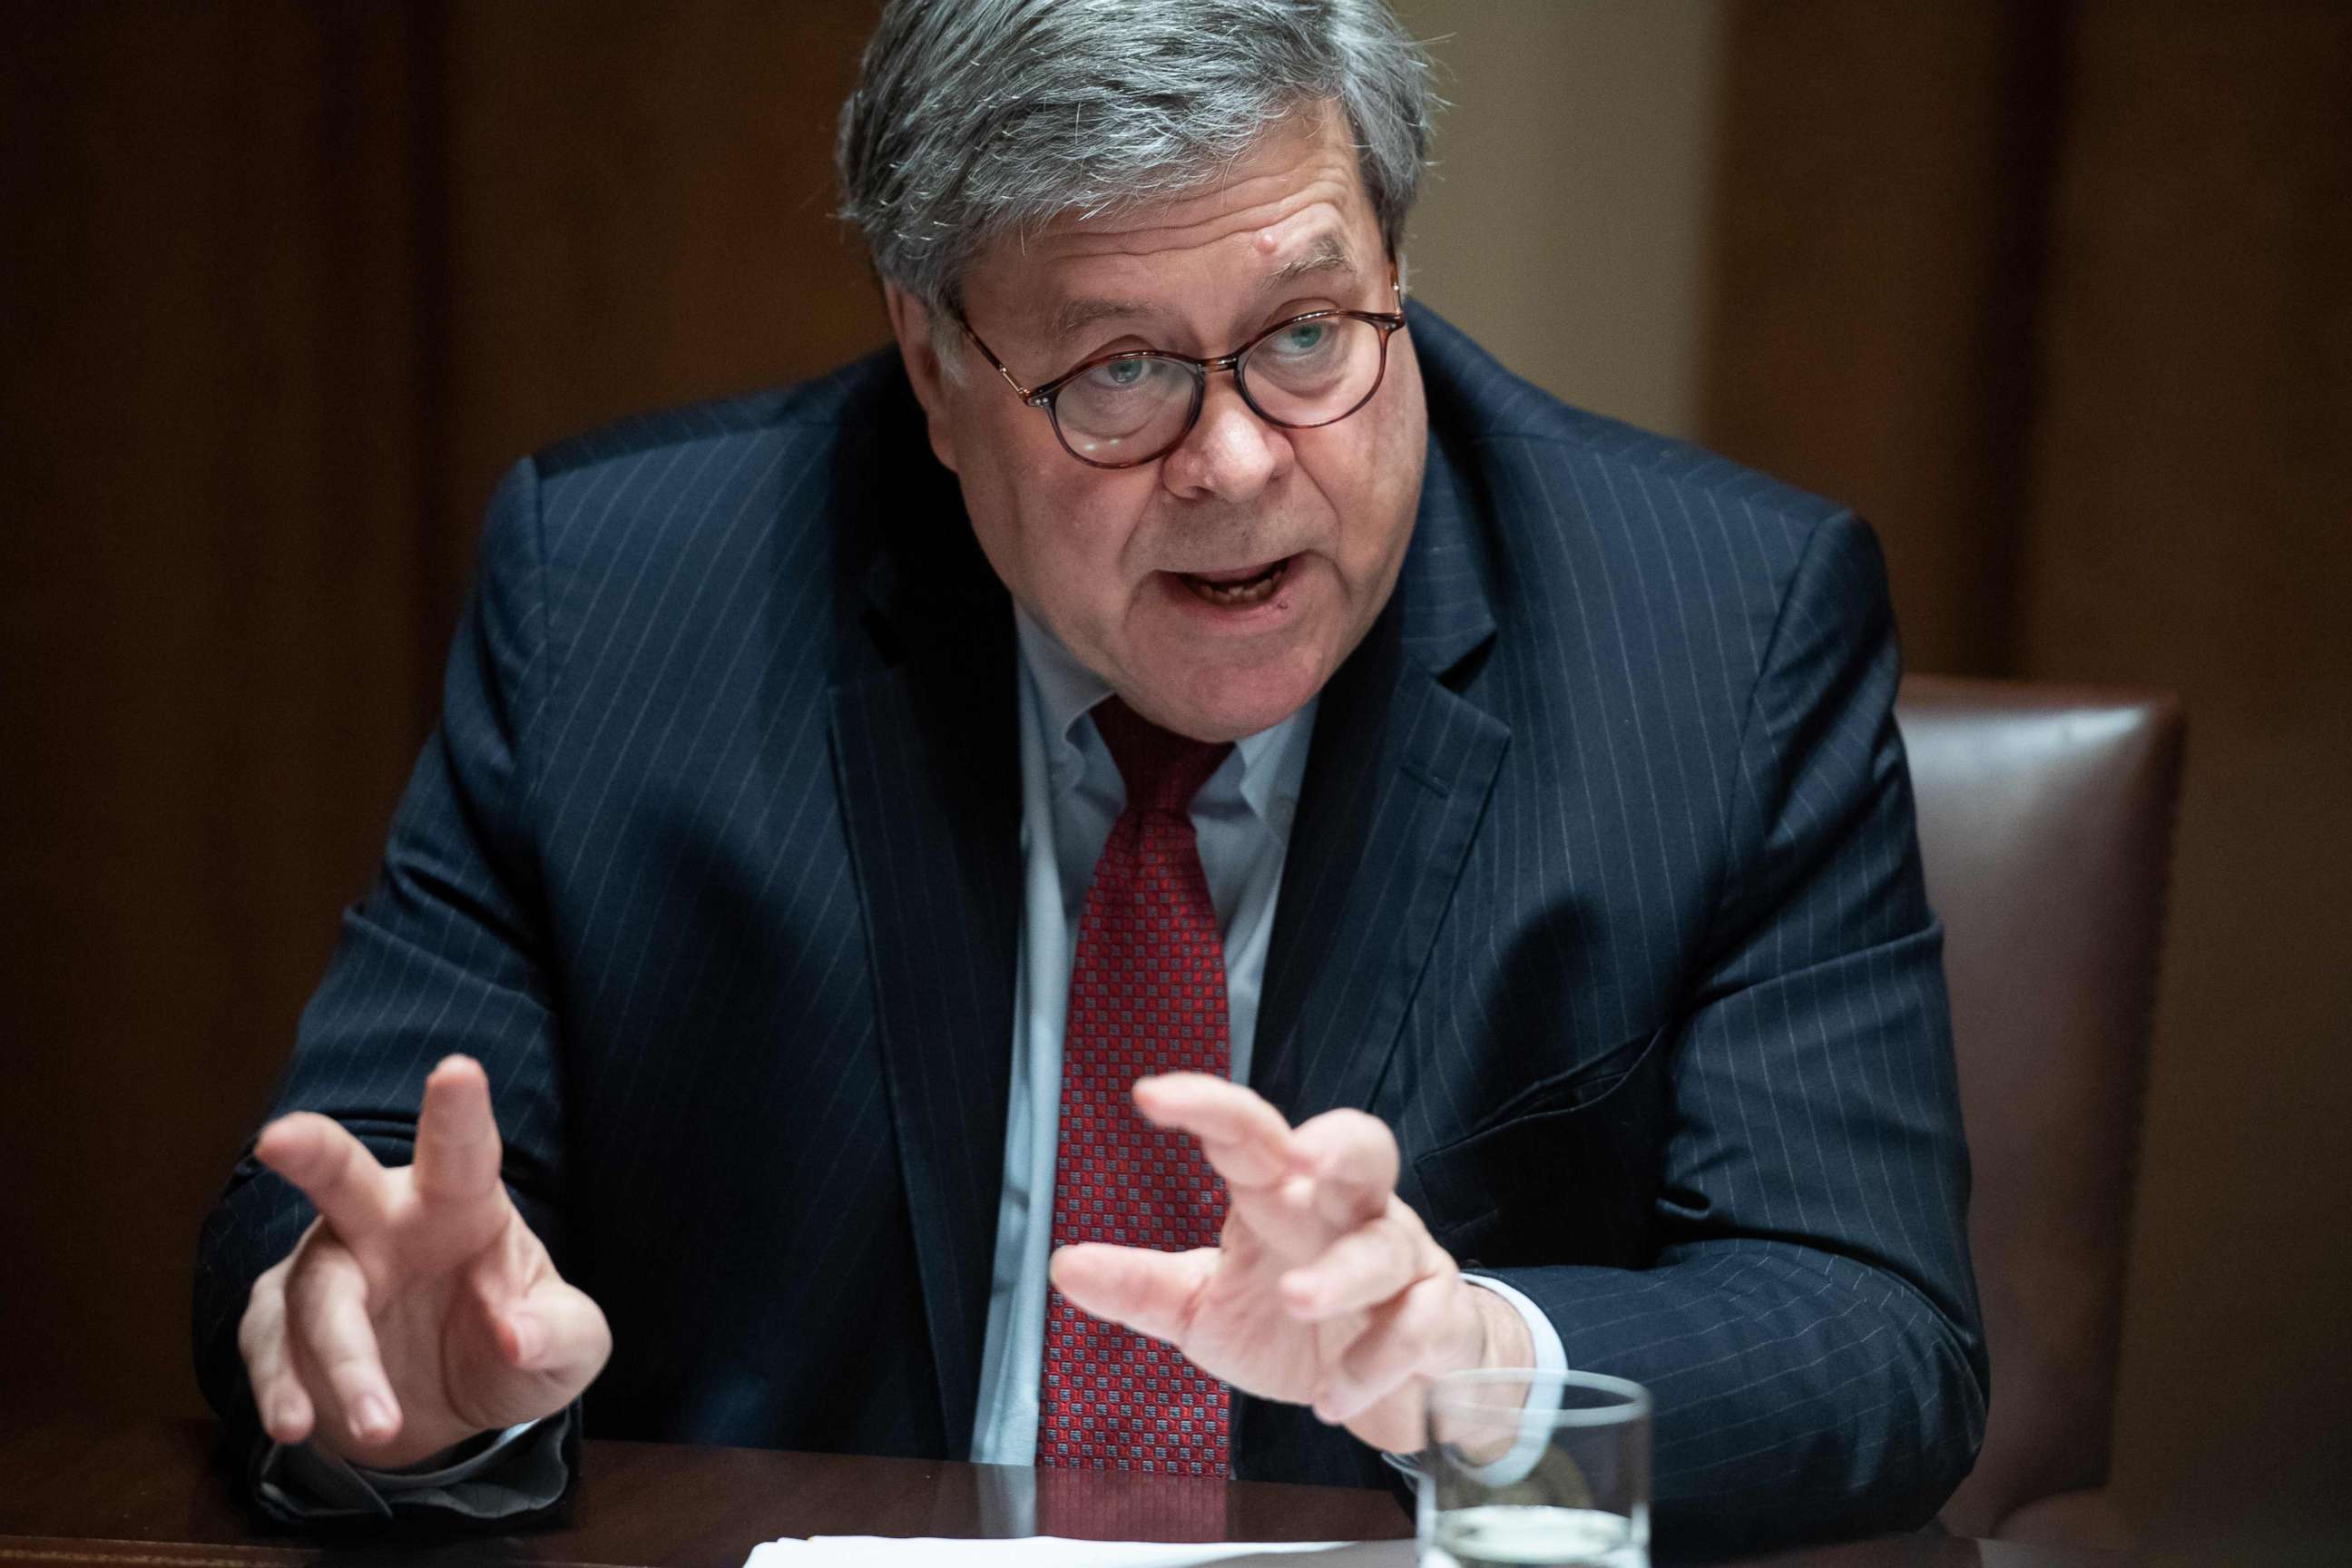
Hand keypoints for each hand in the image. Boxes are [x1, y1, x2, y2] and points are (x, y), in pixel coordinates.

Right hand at [237, 1055, 609, 1468]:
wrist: (453, 1405)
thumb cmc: (519, 1343)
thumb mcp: (569, 1348)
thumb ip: (559, 1336)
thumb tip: (515, 1333)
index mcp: (462, 1202)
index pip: (464, 1150)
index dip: (458, 1110)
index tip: (457, 1069)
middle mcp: (385, 1221)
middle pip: (344, 1179)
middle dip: (313, 1154)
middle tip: (279, 1138)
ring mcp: (327, 1270)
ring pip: (316, 1296)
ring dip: (343, 1360)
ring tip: (378, 1424)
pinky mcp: (282, 1326)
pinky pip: (272, 1350)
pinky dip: (282, 1389)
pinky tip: (297, 1425)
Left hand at [1048, 1073, 1532, 1454]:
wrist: (1384, 1393)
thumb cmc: (1291, 1331)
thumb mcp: (1206, 1312)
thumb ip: (1141, 1290)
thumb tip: (1062, 1264)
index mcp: (1284, 1197)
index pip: (1249, 1135)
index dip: (1206, 1107)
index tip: (1149, 1096)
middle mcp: (1347, 1213)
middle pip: (1362, 1145)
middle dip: (1337, 1143)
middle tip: (1299, 1159)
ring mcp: (1400, 1259)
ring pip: (1387, 1244)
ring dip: (1342, 1274)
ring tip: (1296, 1302)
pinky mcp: (1438, 1315)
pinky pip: (1419, 1324)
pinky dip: (1376, 1360)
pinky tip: (1331, 1396)